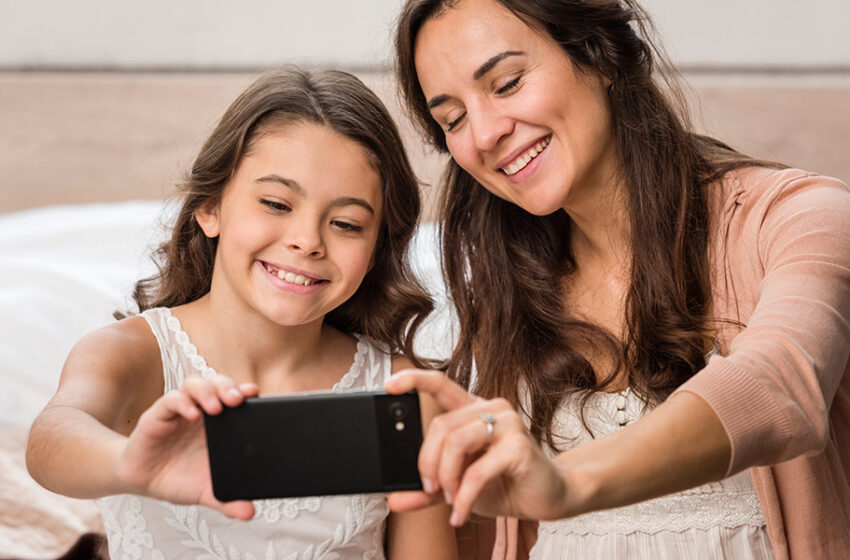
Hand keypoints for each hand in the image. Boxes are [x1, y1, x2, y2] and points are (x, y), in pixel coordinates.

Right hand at [117, 374, 258, 519]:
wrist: (142, 482)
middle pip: (217, 384)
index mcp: (218, 424)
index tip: (258, 395)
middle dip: (228, 387)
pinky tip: (192, 414)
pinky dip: (182, 404)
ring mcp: (180, 411)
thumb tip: (250, 513)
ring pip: (195, 385)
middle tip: (237, 400)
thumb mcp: (205, 491)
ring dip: (207, 391)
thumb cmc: (178, 478)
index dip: (246, 393)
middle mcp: (201, 411)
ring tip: (216, 408)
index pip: (235, 398)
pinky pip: (170, 400)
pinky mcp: (157, 415)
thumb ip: (227, 501)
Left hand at [385, 369, 569, 525]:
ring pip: (455, 442)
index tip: (389, 385)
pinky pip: (477, 471)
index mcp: (472, 410)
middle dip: (428, 463)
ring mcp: (508, 423)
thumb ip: (427, 490)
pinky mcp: (519, 446)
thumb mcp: (458, 486)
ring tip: (450, 499)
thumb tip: (394, 499)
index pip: (440, 384)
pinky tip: (460, 511)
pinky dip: (463, 496)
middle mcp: (490, 409)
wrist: (548, 497)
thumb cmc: (505, 483)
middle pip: (440, 425)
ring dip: (446, 478)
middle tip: (431, 489)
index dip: (414, 380)